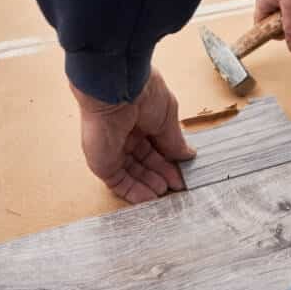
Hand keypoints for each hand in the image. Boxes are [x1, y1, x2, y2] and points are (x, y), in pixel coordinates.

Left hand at [70, 68, 195, 203]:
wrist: (117, 91)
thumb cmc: (144, 94)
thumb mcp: (168, 117)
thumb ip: (175, 140)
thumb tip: (188, 155)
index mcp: (143, 119)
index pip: (157, 145)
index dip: (170, 159)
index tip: (183, 171)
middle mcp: (127, 134)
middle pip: (146, 161)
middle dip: (162, 173)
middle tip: (177, 185)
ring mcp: (113, 149)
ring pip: (133, 173)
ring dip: (150, 184)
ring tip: (166, 192)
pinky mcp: (102, 162)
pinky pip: (118, 182)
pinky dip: (134, 191)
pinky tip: (150, 198)